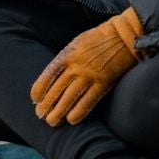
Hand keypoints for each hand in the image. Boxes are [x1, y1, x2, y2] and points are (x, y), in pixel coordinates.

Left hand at [30, 7, 143, 125]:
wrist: (122, 36)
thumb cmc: (98, 39)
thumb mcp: (76, 43)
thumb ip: (65, 59)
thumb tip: (54, 76)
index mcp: (67, 54)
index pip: (48, 75)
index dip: (40, 89)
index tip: (35, 99)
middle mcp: (76, 66)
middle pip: (56, 89)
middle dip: (46, 104)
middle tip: (40, 115)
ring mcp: (89, 75)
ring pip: (69, 98)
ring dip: (59, 112)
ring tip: (52, 122)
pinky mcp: (103, 83)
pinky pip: (88, 101)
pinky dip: (78, 112)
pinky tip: (71, 120)